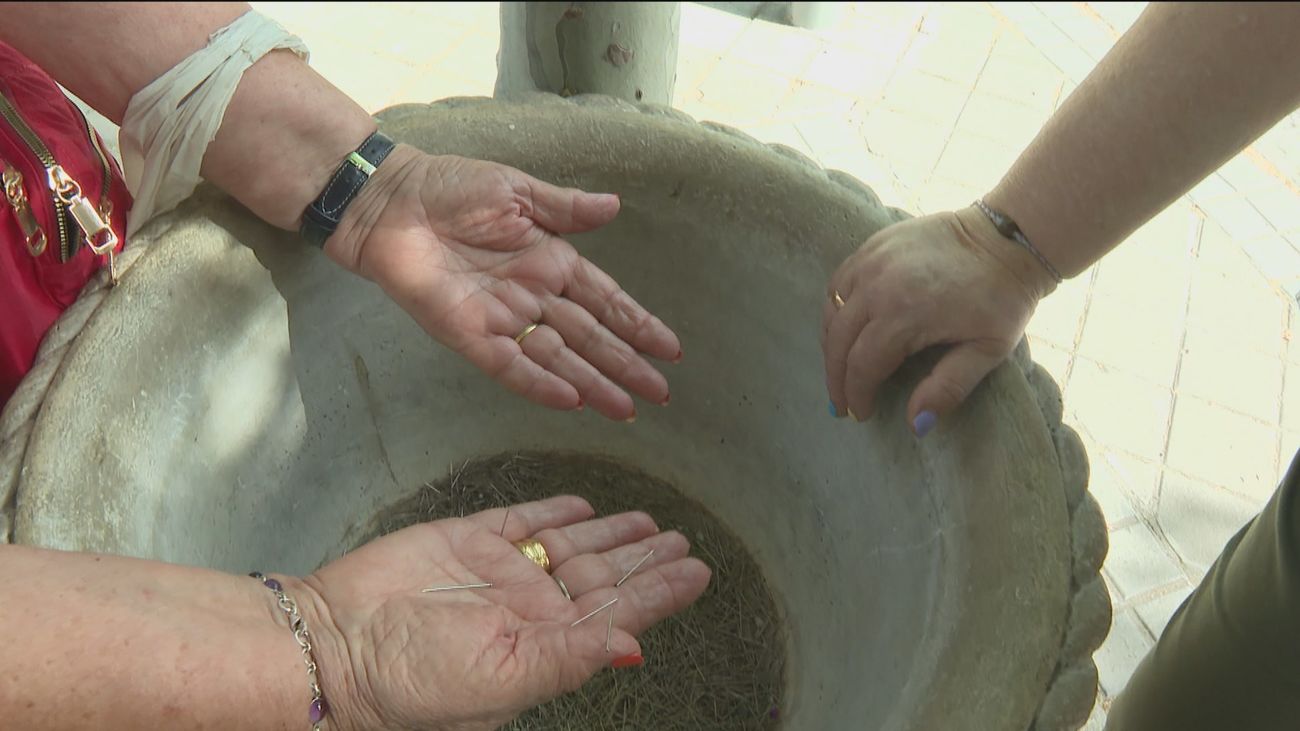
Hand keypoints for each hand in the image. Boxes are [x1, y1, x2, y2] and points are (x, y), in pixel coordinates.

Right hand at [294, 496, 710, 730]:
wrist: (336, 642)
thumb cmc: (412, 678)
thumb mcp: (502, 677)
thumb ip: (571, 657)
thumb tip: (635, 648)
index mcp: (545, 644)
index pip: (618, 613)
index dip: (661, 593)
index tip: (699, 572)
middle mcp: (529, 607)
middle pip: (603, 577)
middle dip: (646, 560)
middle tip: (683, 540)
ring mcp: (499, 570)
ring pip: (571, 545)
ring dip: (611, 535)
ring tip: (650, 522)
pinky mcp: (467, 537)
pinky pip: (522, 519)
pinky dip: (553, 510)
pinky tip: (582, 506)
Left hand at [328, 146, 680, 420]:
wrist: (391, 200)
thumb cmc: (450, 187)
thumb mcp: (517, 190)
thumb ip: (566, 208)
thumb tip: (614, 207)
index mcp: (550, 261)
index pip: (605, 301)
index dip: (637, 325)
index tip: (670, 350)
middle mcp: (533, 296)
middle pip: (589, 338)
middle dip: (625, 365)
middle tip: (660, 394)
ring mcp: (503, 319)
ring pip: (558, 359)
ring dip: (593, 384)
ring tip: (626, 409)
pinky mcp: (468, 334)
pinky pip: (510, 366)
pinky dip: (540, 384)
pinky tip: (571, 400)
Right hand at [822, 206, 1054, 434]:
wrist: (1005, 239)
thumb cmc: (1000, 299)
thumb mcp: (986, 351)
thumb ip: (948, 388)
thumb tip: (914, 425)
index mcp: (905, 315)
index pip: (862, 365)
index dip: (857, 394)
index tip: (860, 414)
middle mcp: (878, 286)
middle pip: (838, 340)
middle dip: (836, 377)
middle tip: (840, 402)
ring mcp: (871, 261)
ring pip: (832, 311)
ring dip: (831, 344)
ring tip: (840, 369)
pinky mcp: (872, 246)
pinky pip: (839, 283)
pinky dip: (835, 310)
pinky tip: (845, 327)